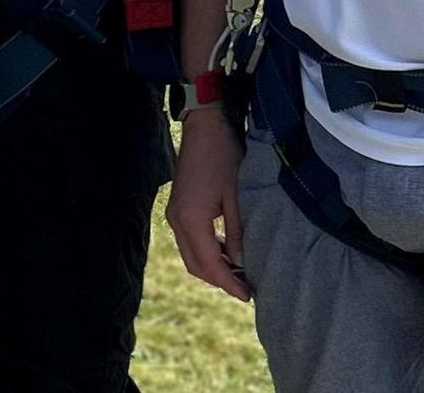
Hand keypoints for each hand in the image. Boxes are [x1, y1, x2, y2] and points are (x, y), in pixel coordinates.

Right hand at [168, 113, 250, 300]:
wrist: (204, 127)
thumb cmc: (223, 156)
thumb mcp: (236, 196)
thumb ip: (237, 233)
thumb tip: (240, 262)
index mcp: (191, 220)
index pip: (210, 264)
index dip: (229, 283)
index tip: (248, 296)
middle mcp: (177, 221)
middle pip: (196, 265)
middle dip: (219, 280)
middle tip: (245, 288)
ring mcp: (175, 214)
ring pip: (191, 255)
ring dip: (212, 267)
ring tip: (239, 273)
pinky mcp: (178, 208)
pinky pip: (190, 241)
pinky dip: (207, 252)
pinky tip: (227, 251)